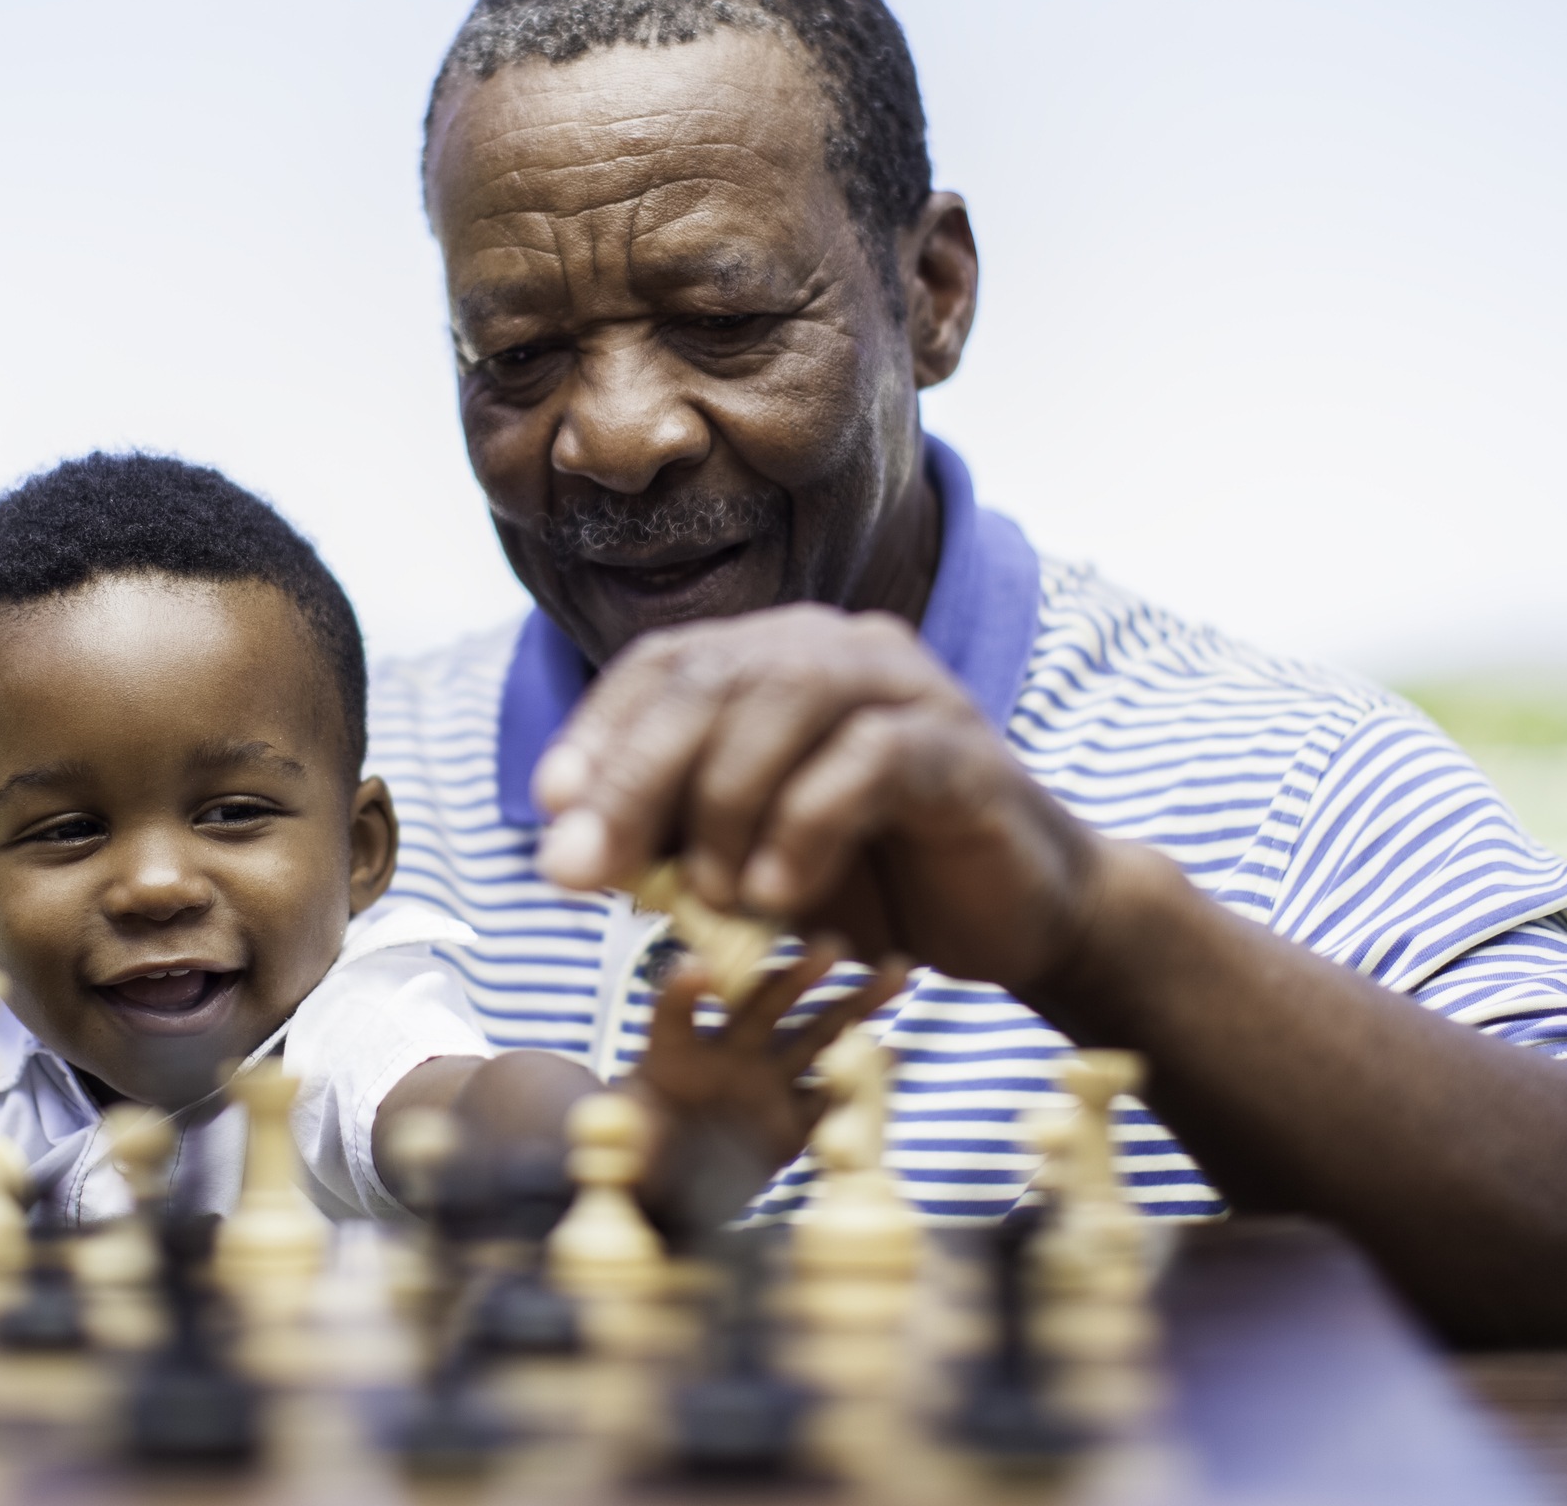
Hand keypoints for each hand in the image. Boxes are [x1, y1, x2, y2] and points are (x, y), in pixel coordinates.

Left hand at [533, 605, 1108, 995]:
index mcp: (781, 659)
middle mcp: (839, 650)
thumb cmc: (874, 883)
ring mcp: (906, 688)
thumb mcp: (749, 863)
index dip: (599, 730)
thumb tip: (569, 849)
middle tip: (584, 868)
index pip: (666, 664)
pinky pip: (867, 760)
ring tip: (711, 898)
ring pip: (784, 700)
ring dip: (724, 805)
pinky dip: (805, 827)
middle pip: (712, 676)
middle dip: (634, 775)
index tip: (548, 808)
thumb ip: (673, 843)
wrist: (1018, 916)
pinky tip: (776, 895)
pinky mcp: (960, 746)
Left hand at [631, 943, 903, 1232]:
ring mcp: (764, 1085)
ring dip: (853, 1004)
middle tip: (830, 946)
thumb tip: (605, 1126)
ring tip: (896, 970)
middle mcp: (725, 1056)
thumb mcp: (617, 1146)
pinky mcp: (791, 1125)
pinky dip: (863, 1079)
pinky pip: (831, 1098)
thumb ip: (619, 1134)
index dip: (682, 992)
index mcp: (673, 1056)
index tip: (697, 969)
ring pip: (814, 1036)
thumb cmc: (632, 1158)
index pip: (673, 1014)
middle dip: (796, 975)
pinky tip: (897, 1052)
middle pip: (763, 1005)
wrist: (666, 1193)